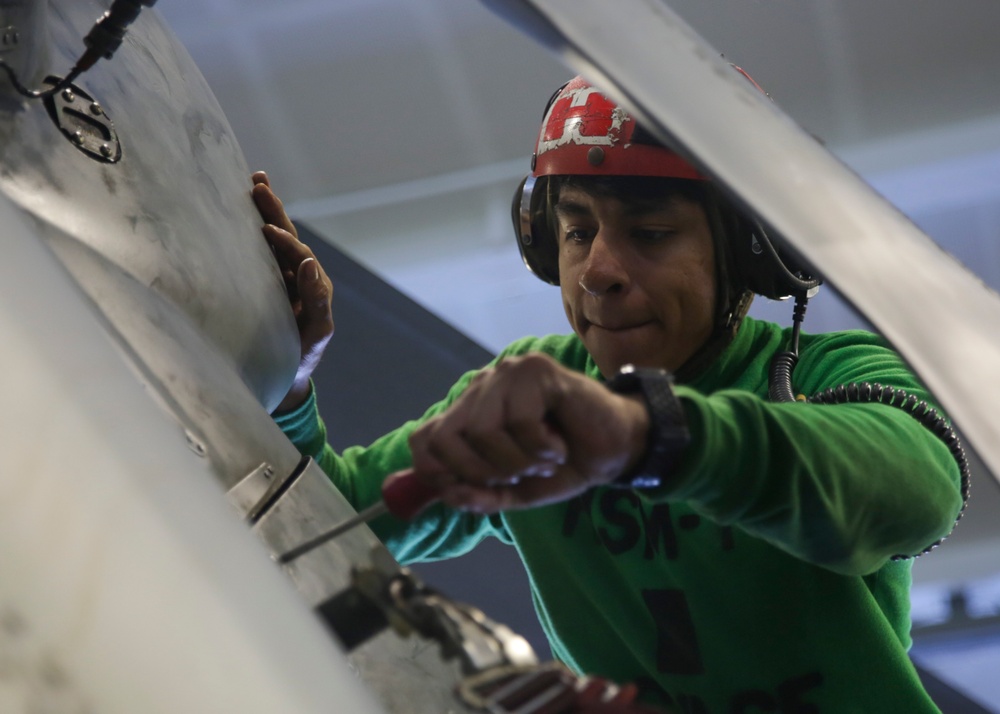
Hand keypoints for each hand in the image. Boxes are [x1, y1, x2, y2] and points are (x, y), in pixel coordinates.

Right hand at [252, 171, 333, 412]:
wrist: (285, 377)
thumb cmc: (301, 356)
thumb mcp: (315, 331)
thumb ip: (316, 301)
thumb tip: (307, 262)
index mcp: (312, 284)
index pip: (300, 255)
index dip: (286, 242)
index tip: (268, 231)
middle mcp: (297, 275)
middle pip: (286, 236)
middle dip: (273, 210)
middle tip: (259, 183)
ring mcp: (278, 277)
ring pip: (270, 239)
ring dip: (263, 212)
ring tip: (254, 183)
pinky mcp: (260, 283)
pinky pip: (255, 253)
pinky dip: (247, 230)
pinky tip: (236, 213)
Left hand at [408, 353, 650, 511]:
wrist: (615, 449)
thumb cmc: (562, 465)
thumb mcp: (513, 492)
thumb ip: (479, 496)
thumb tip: (451, 496)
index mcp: (469, 412)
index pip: (424, 440)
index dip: (438, 474)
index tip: (474, 491)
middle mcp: (482, 388)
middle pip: (445, 438)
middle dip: (479, 473)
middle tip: (516, 475)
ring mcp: (508, 375)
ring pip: (482, 430)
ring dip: (517, 461)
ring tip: (543, 459)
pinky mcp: (537, 371)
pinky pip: (520, 421)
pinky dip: (542, 447)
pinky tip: (559, 446)